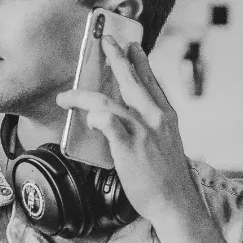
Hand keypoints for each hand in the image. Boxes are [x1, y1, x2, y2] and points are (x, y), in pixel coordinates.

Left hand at [56, 36, 197, 225]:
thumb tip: (129, 119)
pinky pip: (108, 123)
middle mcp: (155, 118)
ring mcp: (141, 131)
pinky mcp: (128, 147)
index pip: (151, 81)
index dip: (140, 62)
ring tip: (67, 96)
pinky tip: (87, 116)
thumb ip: (151, 127)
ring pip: (108, 101)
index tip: (132, 46)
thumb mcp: (166, 143)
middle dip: (116, 58)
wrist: (174, 201)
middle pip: (131, 80)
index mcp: (166, 116)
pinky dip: (96, 117)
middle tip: (105, 41)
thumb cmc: (167, 178)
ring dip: (83, 95)